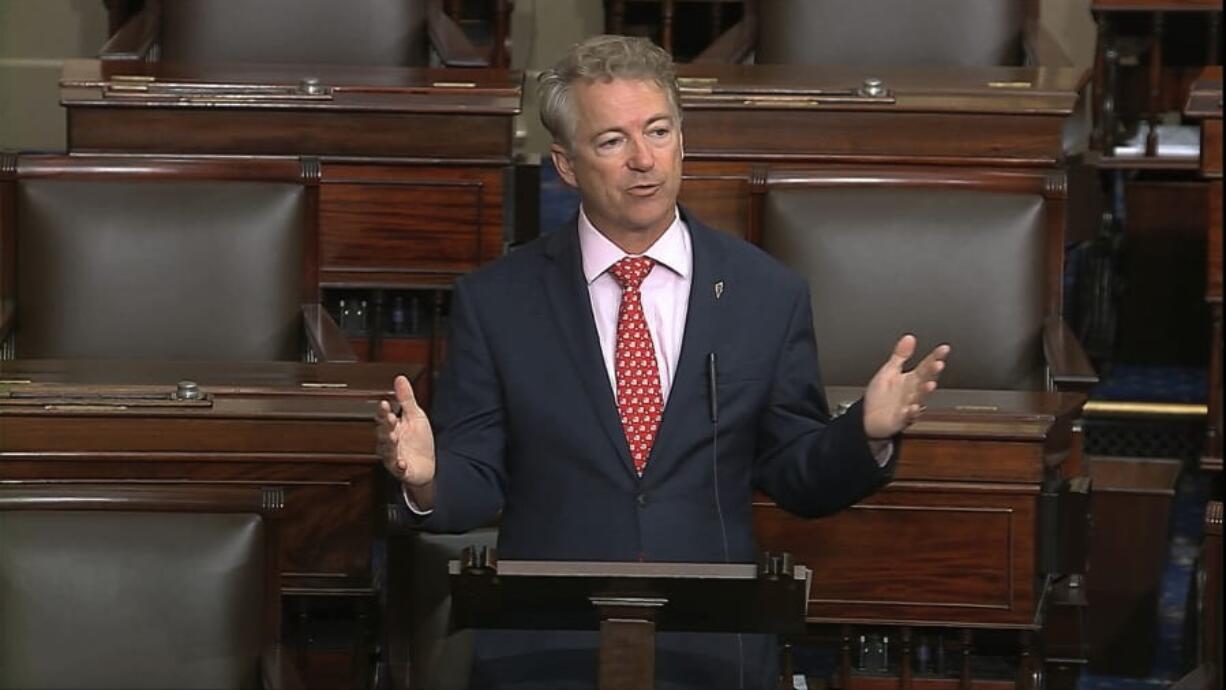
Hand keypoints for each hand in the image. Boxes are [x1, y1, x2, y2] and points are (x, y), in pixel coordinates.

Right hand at [376, 375, 436, 504]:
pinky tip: (401, 463)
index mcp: (393, 427)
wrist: (427, 466)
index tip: (385, 403)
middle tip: (390, 419)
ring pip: (387, 449)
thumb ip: (406, 399)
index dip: (384, 411)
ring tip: (393, 437)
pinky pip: (398, 468)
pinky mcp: (401, 469)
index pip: (384, 417)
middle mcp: (389, 441)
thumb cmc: (419, 441)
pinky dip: (399, 465)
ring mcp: (393, 456)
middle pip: (383, 432)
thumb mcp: (415, 416)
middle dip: (386, 426)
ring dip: (389, 443)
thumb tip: (400, 378)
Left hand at [862, 334, 949, 439]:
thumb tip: (909, 337)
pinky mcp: (901, 419)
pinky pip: (907, 416)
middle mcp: (912, 392)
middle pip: (924, 380)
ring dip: (924, 392)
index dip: (934, 357)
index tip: (944, 349)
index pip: (925, 366)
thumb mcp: (889, 371)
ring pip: (919, 397)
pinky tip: (913, 408)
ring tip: (930, 384)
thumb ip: (900, 355)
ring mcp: (908, 405)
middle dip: (931, 373)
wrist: (868, 418)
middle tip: (938, 364)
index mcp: (910, 379)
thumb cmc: (880, 396)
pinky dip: (911, 412)